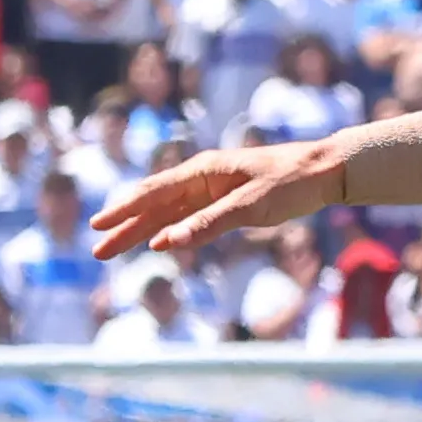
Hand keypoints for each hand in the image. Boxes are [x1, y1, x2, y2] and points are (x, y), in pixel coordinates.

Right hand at [89, 137, 348, 258]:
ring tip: (115, 247)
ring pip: (169, 213)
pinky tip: (159, 242)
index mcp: (203, 171)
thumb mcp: (250, 207)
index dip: (124, 211)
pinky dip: (171, 231)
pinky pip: (190, 218)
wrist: (324, 171)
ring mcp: (213, 190)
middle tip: (98, 250)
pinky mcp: (227, 202)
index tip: (97, 226)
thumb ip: (208, 224)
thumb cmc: (290, 183)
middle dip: (125, 227)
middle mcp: (202, 178)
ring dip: (142, 231)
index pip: (153, 193)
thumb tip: (168, 242)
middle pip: (154, 206)